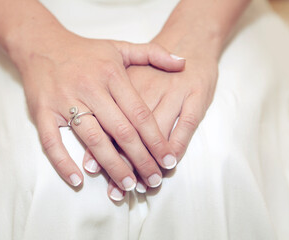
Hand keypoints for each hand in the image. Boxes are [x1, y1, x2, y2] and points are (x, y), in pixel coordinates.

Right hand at [17, 33, 184, 189]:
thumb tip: (183, 62)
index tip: (168, 160)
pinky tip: (78, 180)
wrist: (41, 44)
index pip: (139, 113)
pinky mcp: (42, 111)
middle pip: (121, 131)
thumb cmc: (84, 51)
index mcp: (111, 74)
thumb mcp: (120, 47)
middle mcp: (90, 88)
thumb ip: (153, 54)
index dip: (156, 140)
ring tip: (128, 185)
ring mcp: (64, 100)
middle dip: (140, 159)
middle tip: (154, 181)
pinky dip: (63, 162)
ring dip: (112, 166)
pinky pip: (51, 141)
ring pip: (93, 139)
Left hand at [83, 54, 217, 199]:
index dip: (101, 144)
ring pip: (157, 131)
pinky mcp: (196, 94)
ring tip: (144, 183)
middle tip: (117, 189)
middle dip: (124, 160)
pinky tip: (170, 164)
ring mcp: (173, 90)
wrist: (188, 39)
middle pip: (131, 128)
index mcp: (125, 81)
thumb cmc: (153, 65)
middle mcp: (147, 86)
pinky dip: (176, 147)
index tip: (92, 170)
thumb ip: (111, 100)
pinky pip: (186, 125)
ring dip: (150, 160)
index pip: (109, 117)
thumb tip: (94, 136)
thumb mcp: (129, 72)